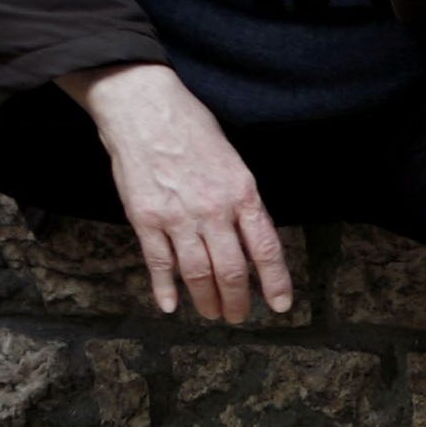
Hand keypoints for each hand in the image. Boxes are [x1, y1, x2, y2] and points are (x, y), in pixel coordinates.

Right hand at [58, 63, 293, 322]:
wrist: (146, 110)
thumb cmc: (193, 129)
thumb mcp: (234, 162)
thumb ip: (242, 201)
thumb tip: (251, 237)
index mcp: (243, 194)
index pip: (265, 248)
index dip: (274, 281)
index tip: (280, 305)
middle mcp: (213, 210)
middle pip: (230, 269)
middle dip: (238, 299)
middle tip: (240, 316)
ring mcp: (177, 217)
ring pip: (197, 273)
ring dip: (207, 300)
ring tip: (213, 314)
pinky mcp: (145, 219)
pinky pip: (158, 262)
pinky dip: (164, 288)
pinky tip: (170, 306)